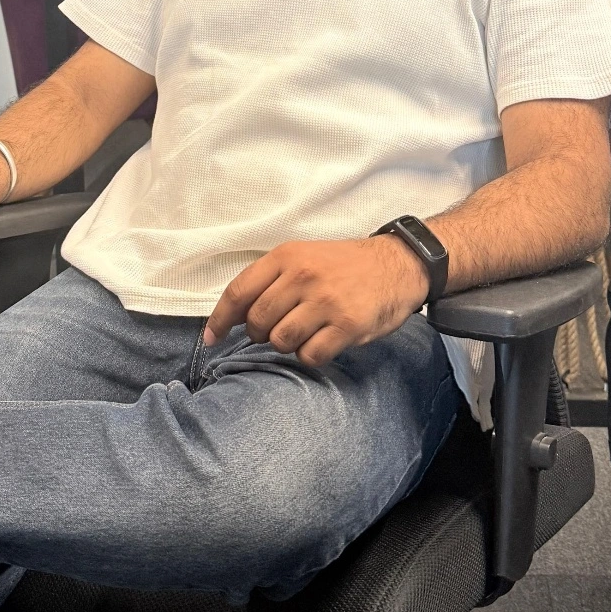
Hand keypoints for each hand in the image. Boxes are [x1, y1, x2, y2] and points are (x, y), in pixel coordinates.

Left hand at [203, 236, 430, 366]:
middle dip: (261, 334)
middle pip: (258, 322)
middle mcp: (303, 276)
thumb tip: (236, 317)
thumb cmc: (345, 265)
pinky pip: (309, 355)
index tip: (212, 337)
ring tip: (306, 332)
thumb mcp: (304, 257)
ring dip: (288, 344)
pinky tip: (323, 341)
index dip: (220, 319)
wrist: (398, 265)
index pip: (239, 292)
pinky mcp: (347, 325)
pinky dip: (310, 355)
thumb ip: (271, 281)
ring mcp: (326, 301)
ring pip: (281, 341)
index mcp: (287, 256)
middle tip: (280, 328)